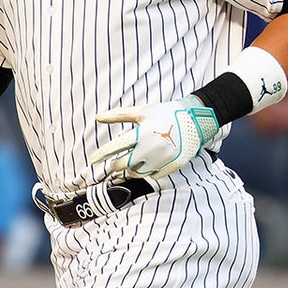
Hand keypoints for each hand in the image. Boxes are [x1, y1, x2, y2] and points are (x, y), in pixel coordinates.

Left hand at [90, 96, 219, 179]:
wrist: (194, 120)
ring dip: (131, 170)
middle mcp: (150, 148)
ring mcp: (162, 159)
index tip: (92, 160)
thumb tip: (97, 117)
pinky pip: (154, 175)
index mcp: (141, 133)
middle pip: (125, 164)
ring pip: (138, 173)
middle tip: (114, 164)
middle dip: (116, 165)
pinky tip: (148, 164)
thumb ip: (118, 116)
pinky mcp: (172, 166)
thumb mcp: (141, 112)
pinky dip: (148, 171)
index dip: (102, 154)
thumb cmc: (165, 113)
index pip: (116, 147)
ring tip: (131, 164)